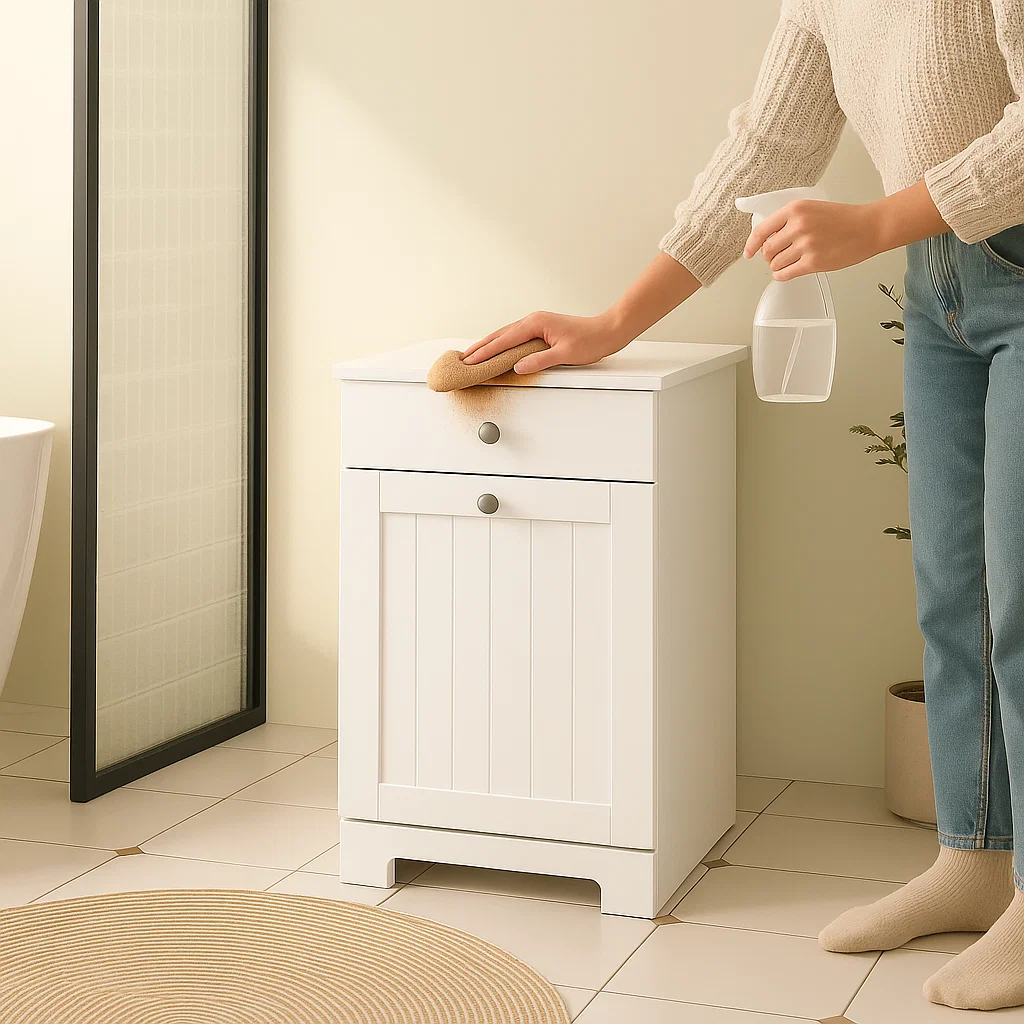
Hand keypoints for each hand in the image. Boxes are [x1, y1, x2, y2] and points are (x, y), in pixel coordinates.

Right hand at [461, 310, 631, 373]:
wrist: (607, 330)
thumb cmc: (590, 341)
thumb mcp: (564, 355)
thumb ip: (539, 361)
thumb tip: (516, 367)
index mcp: (535, 324)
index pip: (504, 340)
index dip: (485, 352)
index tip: (469, 361)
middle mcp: (533, 320)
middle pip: (500, 334)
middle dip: (480, 347)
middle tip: (462, 358)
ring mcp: (536, 322)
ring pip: (505, 334)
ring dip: (489, 344)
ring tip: (473, 354)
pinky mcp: (540, 328)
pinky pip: (515, 336)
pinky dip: (501, 343)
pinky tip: (496, 349)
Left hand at [743, 199, 885, 280]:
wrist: (868, 227)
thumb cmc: (843, 219)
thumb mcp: (812, 209)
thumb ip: (790, 221)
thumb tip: (767, 239)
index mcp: (795, 209)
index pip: (762, 230)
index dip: (752, 245)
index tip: (748, 253)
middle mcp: (798, 226)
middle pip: (767, 250)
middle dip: (769, 257)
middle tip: (777, 257)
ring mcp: (806, 244)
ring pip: (775, 264)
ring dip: (777, 267)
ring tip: (788, 263)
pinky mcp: (813, 262)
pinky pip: (786, 274)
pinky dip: (782, 276)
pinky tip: (787, 272)